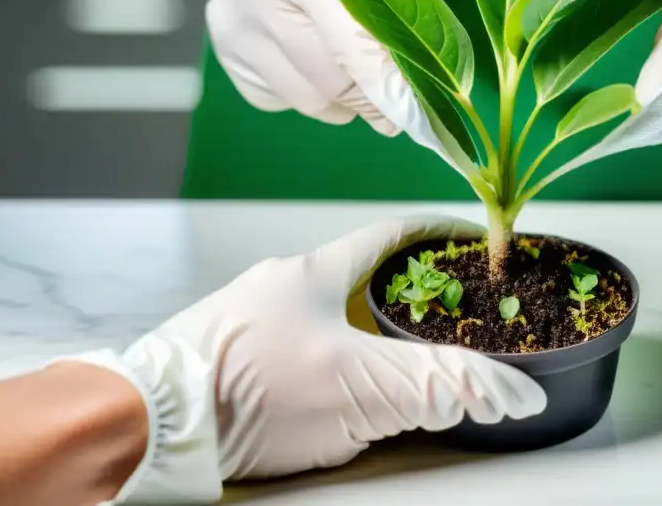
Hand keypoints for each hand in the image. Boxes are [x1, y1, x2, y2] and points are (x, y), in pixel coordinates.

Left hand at [69, 216, 545, 502]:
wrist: (147, 425)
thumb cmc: (249, 392)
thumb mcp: (359, 387)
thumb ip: (439, 385)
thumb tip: (514, 392)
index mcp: (315, 272)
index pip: (391, 235)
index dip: (437, 236)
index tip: (469, 240)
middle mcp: (279, 283)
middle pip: (357, 274)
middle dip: (402, 290)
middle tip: (440, 315)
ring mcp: (248, 316)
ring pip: (322, 312)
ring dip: (358, 329)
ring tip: (389, 360)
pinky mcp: (225, 352)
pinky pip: (289, 343)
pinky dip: (321, 356)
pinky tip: (327, 390)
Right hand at [199, 0, 429, 134]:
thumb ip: (413, 29)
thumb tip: (416, 105)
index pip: (355, 53)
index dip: (394, 93)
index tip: (421, 117)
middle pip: (330, 86)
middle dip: (371, 97)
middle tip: (395, 88)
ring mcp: (232, 21)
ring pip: (306, 101)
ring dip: (342, 98)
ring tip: (352, 56)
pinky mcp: (224, 47)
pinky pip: (279, 100)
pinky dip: (308, 90)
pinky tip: (314, 48)